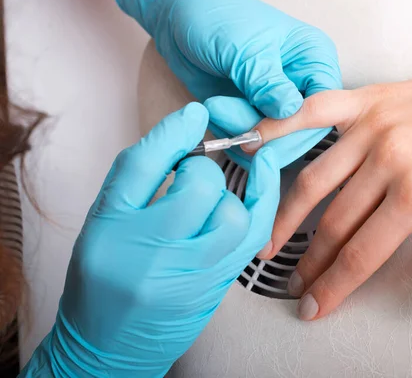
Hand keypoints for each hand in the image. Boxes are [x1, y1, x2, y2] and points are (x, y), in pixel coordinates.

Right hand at [21, 103, 278, 376]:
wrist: (107, 345)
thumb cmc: (100, 279)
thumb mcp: (103, 221)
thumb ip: (139, 174)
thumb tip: (187, 126)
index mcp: (110, 230)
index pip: (142, 165)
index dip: (174, 132)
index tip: (195, 114)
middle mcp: (149, 254)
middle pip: (199, 188)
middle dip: (203, 171)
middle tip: (194, 175)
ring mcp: (188, 276)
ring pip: (233, 216)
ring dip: (228, 196)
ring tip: (211, 198)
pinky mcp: (215, 289)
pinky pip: (253, 239)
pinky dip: (262, 205)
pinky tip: (263, 183)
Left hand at [114, 0, 341, 168]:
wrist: (178, 17)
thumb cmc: (214, 15)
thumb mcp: (244, 48)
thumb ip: (267, 82)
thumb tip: (291, 111)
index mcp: (313, 59)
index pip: (324, 107)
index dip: (300, 125)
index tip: (270, 133)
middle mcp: (299, 84)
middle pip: (302, 132)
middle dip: (268, 136)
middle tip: (241, 133)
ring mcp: (274, 102)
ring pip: (273, 142)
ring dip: (240, 131)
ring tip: (216, 106)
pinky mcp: (251, 115)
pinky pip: (249, 142)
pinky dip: (229, 134)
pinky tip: (214, 111)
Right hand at [249, 66, 411, 326]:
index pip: (361, 253)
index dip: (333, 287)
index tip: (314, 306)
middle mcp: (388, 159)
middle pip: (333, 224)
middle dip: (310, 263)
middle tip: (296, 283)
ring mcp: (373, 125)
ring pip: (314, 179)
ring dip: (286, 217)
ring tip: (269, 243)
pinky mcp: (367, 100)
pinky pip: (315, 112)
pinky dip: (281, 127)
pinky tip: (256, 145)